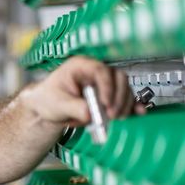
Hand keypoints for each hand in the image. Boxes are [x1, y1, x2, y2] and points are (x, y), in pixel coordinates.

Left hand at [22, 56, 144, 126]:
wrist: (47, 108)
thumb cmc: (48, 99)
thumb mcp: (57, 104)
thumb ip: (74, 108)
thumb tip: (90, 113)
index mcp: (80, 66)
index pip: (100, 70)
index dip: (107, 86)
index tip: (106, 103)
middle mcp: (95, 72)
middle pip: (118, 78)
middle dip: (118, 97)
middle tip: (112, 114)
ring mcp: (105, 83)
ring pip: (124, 88)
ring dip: (124, 104)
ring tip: (116, 118)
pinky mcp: (110, 96)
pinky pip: (125, 99)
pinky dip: (131, 107)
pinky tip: (137, 114)